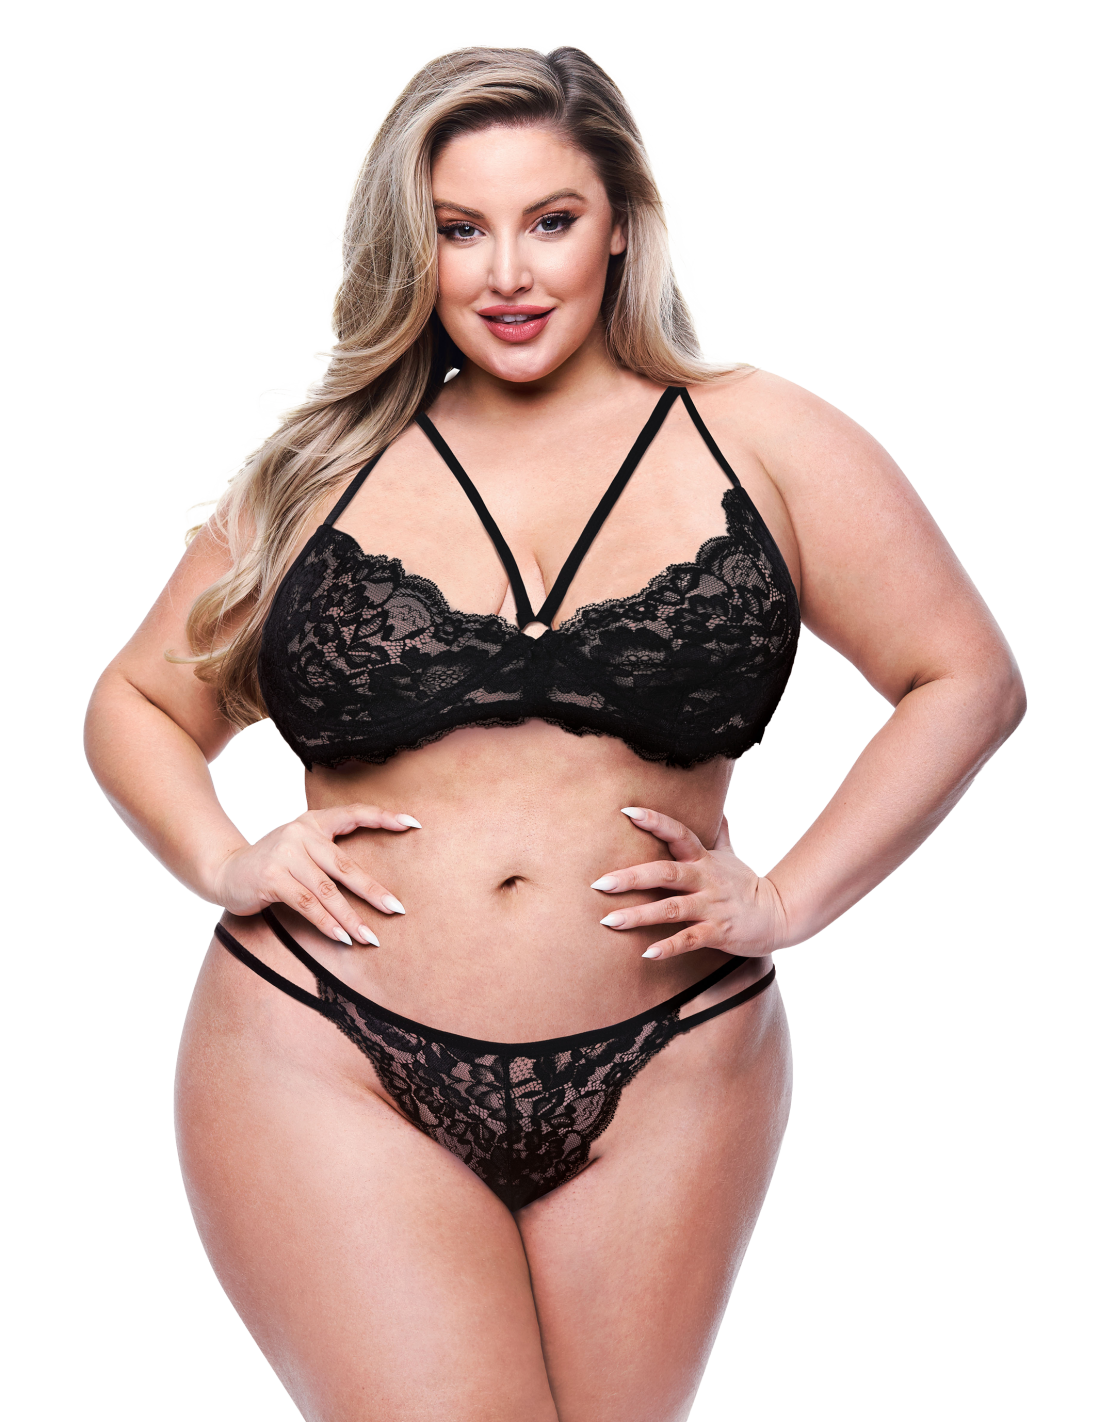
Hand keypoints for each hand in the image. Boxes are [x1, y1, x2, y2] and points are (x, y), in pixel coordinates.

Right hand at [212, 803, 420, 946]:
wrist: (224, 870)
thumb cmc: (272, 862)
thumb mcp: (300, 847)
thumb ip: (327, 852)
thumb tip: (369, 877)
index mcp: (313, 821)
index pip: (354, 814)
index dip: (384, 818)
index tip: (413, 824)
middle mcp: (301, 834)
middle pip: (346, 866)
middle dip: (373, 891)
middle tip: (396, 909)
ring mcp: (286, 855)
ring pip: (327, 891)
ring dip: (351, 918)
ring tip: (371, 937)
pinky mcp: (272, 878)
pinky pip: (307, 904)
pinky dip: (327, 923)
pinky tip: (342, 938)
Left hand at [590, 807, 785, 959]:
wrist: (780, 914)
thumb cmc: (747, 885)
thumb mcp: (732, 856)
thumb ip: (720, 834)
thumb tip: (718, 810)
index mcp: (704, 859)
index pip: (678, 833)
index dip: (655, 821)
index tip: (627, 811)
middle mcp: (705, 880)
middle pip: (665, 873)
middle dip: (631, 878)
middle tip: (600, 884)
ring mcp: (711, 906)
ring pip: (671, 909)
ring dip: (639, 915)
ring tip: (609, 921)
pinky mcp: (718, 932)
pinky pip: (690, 939)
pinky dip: (669, 947)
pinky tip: (647, 953)